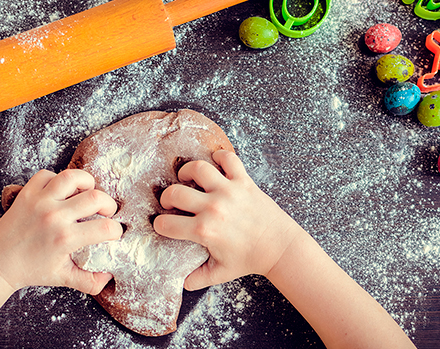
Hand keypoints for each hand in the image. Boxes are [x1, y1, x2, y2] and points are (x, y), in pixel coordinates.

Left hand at [0, 169, 122, 293]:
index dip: (116, 230)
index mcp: (65, 239)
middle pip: (95, 198)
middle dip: (108, 205)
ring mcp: (40, 202)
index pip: (106, 228)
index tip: (113, 233)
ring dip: (86, 182)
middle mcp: (54, 217)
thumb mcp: (63, 278)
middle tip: (105, 212)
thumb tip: (109, 277)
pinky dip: (57, 179)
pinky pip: (47, 174)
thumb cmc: (31, 270)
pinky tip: (61, 191)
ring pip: (72, 177)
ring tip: (87, 193)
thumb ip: (89, 282)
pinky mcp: (27, 193)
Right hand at [153, 150, 298, 290]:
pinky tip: (214, 164)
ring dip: (187, 171)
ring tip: (185, 177)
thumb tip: (181, 282)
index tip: (163, 224)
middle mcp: (214, 208)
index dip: (160, 225)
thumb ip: (198, 278)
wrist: (279, 248)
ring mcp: (229, 191)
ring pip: (198, 168)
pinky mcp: (244, 182)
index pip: (167, 224)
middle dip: (166, 198)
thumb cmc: (250, 259)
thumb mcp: (220, 273)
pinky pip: (229, 159)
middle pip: (174, 193)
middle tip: (171, 202)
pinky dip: (220, 156)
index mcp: (205, 231)